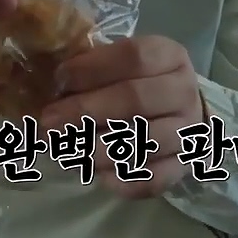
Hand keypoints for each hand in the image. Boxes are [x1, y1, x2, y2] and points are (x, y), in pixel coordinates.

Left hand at [41, 35, 203, 198]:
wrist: (185, 115)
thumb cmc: (142, 82)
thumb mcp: (124, 62)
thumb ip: (93, 63)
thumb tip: (52, 78)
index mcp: (169, 56)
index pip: (134, 56)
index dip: (92, 67)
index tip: (59, 79)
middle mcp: (184, 91)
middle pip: (136, 99)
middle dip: (86, 110)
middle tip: (49, 121)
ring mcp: (188, 131)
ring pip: (145, 142)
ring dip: (100, 148)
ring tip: (66, 151)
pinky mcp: (184, 166)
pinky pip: (156, 178)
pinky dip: (126, 181)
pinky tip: (100, 177)